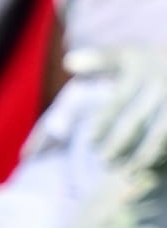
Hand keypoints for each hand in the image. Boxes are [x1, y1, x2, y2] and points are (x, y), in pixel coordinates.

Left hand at [64, 45, 166, 169]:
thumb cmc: (151, 61)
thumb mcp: (127, 54)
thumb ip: (100, 59)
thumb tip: (69, 62)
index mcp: (140, 73)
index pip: (117, 104)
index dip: (103, 124)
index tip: (90, 143)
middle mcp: (160, 86)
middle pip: (135, 120)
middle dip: (118, 143)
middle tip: (104, 162)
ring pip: (160, 133)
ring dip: (144, 154)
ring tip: (128, 172)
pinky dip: (164, 152)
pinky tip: (156, 166)